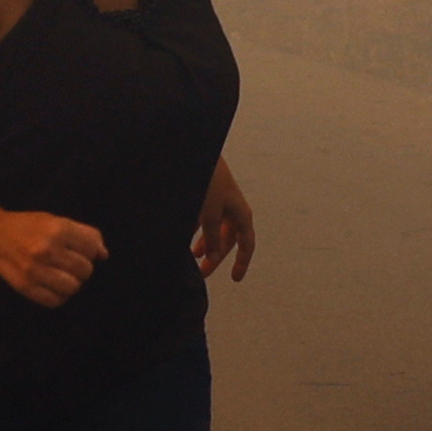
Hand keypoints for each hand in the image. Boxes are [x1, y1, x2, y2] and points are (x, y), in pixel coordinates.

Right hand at [0, 207, 108, 306]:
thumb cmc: (28, 226)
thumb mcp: (57, 221)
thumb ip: (84, 234)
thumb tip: (104, 255)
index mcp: (58, 229)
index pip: (91, 249)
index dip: (89, 251)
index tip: (78, 250)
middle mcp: (47, 250)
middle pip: (85, 270)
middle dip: (81, 268)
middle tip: (68, 263)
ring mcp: (35, 270)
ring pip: (73, 287)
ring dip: (71, 283)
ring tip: (61, 275)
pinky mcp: (25, 287)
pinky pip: (55, 301)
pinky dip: (58, 296)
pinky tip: (52, 285)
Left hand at [193, 162, 258, 285]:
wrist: (197, 152)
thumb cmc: (208, 181)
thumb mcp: (210, 214)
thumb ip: (212, 238)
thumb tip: (212, 258)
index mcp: (241, 214)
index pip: (246, 244)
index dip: (241, 262)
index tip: (235, 279)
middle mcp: (233, 209)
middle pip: (228, 239)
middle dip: (216, 256)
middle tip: (202, 273)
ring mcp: (220, 201)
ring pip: (215, 229)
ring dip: (205, 243)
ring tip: (194, 255)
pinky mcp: (207, 195)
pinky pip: (204, 218)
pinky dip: (196, 230)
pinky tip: (185, 236)